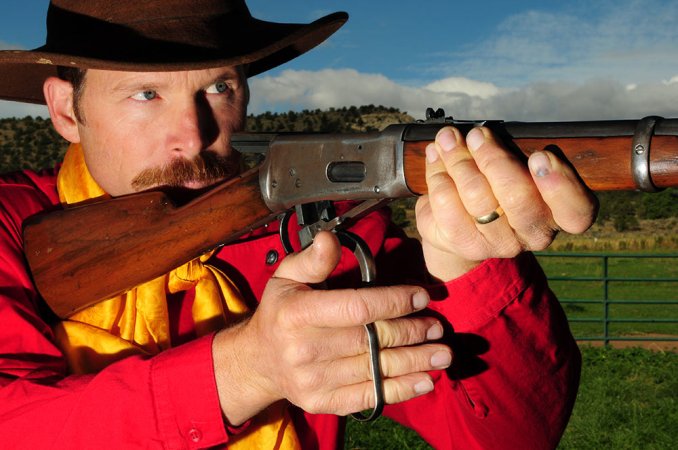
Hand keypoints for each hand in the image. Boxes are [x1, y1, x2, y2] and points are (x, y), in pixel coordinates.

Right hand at [212, 232, 451, 424]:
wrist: (258, 362)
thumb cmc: (280, 313)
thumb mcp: (286, 277)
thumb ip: (312, 260)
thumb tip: (330, 238)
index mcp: (297, 313)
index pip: (356, 307)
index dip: (394, 301)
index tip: (421, 296)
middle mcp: (304, 348)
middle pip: (371, 339)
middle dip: (411, 332)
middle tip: (437, 326)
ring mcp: (312, 379)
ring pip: (375, 369)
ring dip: (415, 362)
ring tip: (442, 354)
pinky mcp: (321, 402)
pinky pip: (368, 397)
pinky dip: (400, 390)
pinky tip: (424, 381)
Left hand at [416, 126, 597, 280]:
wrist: (457, 224)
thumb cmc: (495, 186)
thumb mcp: (514, 166)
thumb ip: (511, 152)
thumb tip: (480, 133)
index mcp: (558, 212)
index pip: (576, 211)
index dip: (560, 185)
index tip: (539, 156)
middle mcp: (533, 233)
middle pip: (518, 197)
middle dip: (492, 158)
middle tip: (476, 135)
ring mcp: (498, 243)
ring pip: (477, 196)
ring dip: (459, 160)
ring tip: (448, 139)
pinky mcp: (465, 244)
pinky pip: (448, 204)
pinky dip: (438, 175)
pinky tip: (435, 159)